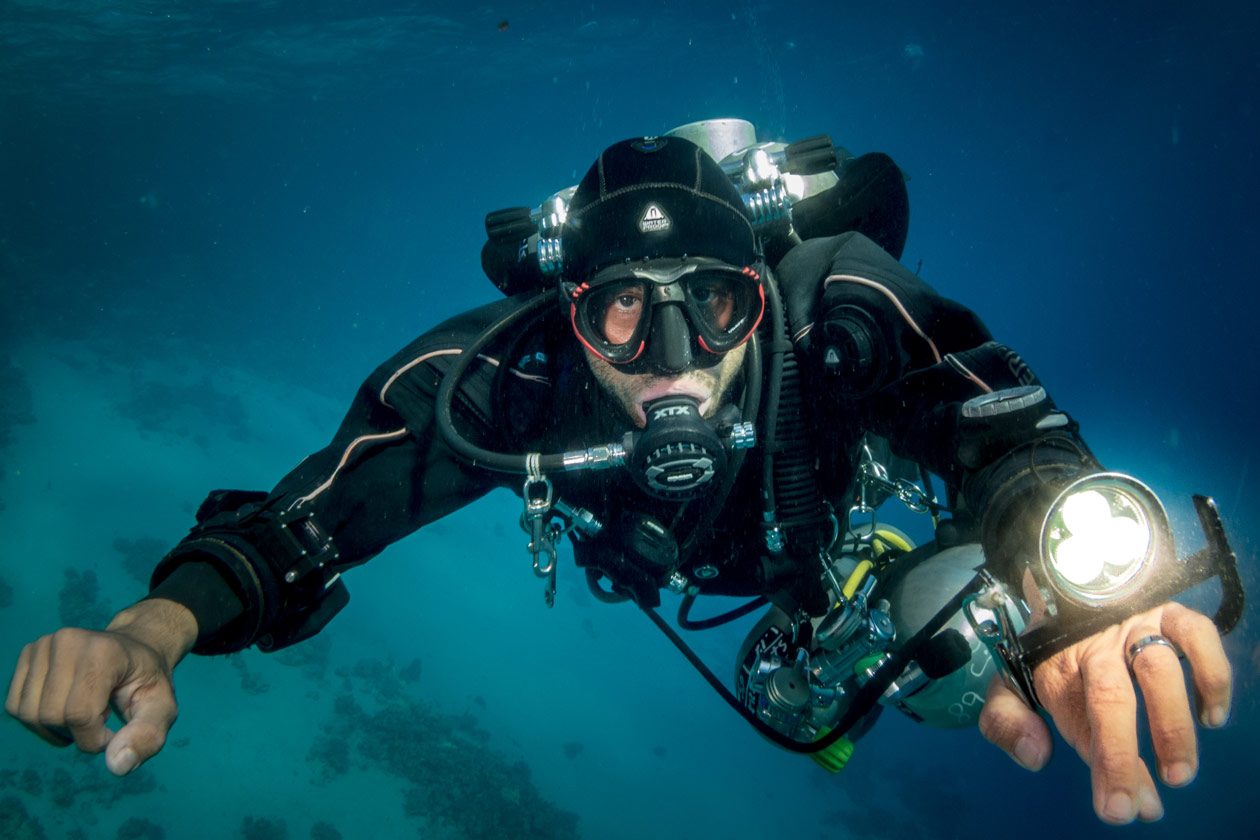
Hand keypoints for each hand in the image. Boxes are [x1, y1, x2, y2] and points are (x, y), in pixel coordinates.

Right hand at [5, 598, 196, 774]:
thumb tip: (116, 765)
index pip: (79, 714)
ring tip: (84, 709)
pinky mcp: (29, 654)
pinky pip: (16, 706)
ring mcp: (45, 644)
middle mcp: (69, 641)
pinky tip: (64, 706)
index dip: (93, 739)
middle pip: (51, 716)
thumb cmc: (148, 682)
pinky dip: (38, 720)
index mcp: (104, 652)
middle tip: (100, 717)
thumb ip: (147, 737)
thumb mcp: (162, 709)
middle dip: (76, 733)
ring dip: (55, 728)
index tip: (113, 733)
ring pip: (29, 714)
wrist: (135, 650)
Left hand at [978, 602, 1231, 823]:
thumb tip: (1034, 754)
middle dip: (1123, 755)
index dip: (1102, 768)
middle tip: (1142, 804)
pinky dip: (1212, 675)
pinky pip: (1195, 634)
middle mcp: (1095, 647)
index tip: (1118, 808)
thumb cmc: (1050, 651)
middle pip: (1109, 697)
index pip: (1079, 723)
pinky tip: (1211, 716)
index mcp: (1057, 669)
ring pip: (1157, 669)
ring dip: (1171, 725)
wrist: (1064, 586)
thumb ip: (1006, 722)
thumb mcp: (1012, 683)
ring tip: (1178, 773)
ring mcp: (1134, 626)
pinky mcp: (1167, 611)